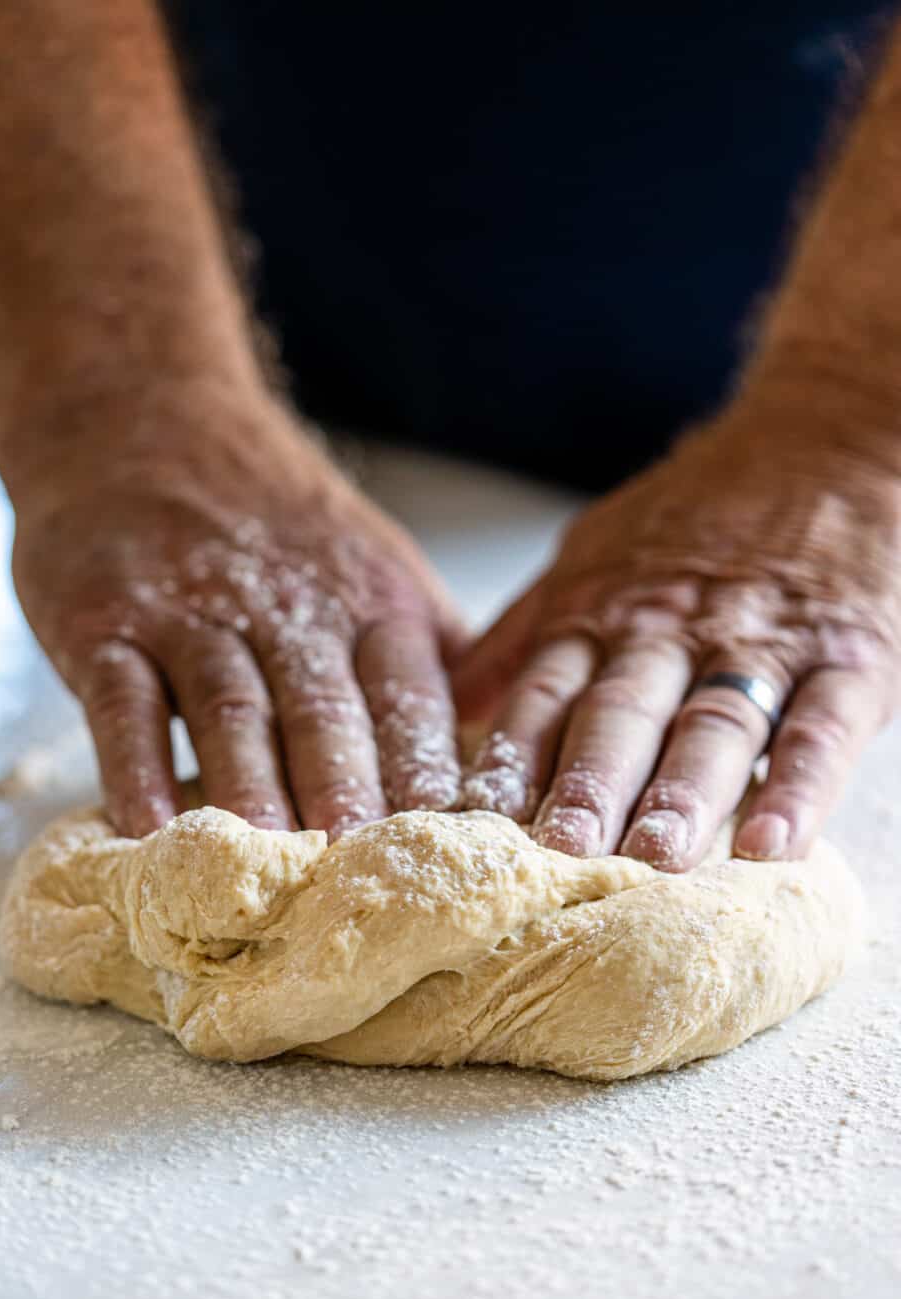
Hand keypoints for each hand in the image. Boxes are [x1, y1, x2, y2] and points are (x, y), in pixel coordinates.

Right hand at [12, 403, 464, 837]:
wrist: (145, 419)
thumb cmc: (272, 521)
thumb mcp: (371, 563)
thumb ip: (425, 652)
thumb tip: (489, 755)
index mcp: (371, 600)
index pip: (411, 696)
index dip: (429, 773)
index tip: (447, 850)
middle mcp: (289, 607)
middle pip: (325, 711)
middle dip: (349, 793)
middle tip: (362, 872)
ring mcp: (193, 612)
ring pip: (230, 710)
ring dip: (253, 791)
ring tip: (270, 867)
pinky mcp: (106, 620)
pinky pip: (124, 700)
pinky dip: (135, 766)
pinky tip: (148, 826)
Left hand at [453, 403, 900, 869]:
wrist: (823, 440)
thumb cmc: (696, 513)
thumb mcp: (593, 554)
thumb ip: (525, 631)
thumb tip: (451, 698)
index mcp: (603, 615)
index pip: (547, 693)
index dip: (512, 755)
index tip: (476, 819)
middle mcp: (671, 634)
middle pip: (621, 715)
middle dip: (587, 784)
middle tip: (559, 849)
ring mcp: (761, 646)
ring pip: (713, 726)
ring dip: (682, 794)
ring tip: (655, 857)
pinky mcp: (849, 660)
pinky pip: (820, 730)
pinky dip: (799, 787)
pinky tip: (775, 844)